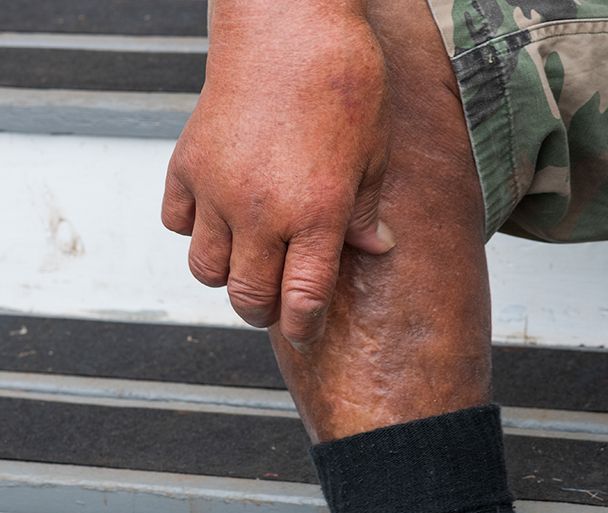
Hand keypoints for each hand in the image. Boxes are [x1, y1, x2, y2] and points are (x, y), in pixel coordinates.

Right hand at [161, 0, 394, 347]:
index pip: (302, 300)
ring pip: (206, 269)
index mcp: (315, 214)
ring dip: (226, 276)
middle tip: (274, 304)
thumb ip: (366, 210)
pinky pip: (176, 223)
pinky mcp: (187, 164)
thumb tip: (375, 249)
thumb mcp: (374, 152)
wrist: (288, 19)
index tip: (304, 331)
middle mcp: (262, 211)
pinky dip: (193, 230)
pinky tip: (217, 216)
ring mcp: (218, 190)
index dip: (302, 327)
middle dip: (263, 312)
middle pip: (248, 297)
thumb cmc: (341, 79)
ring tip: (247, 260)